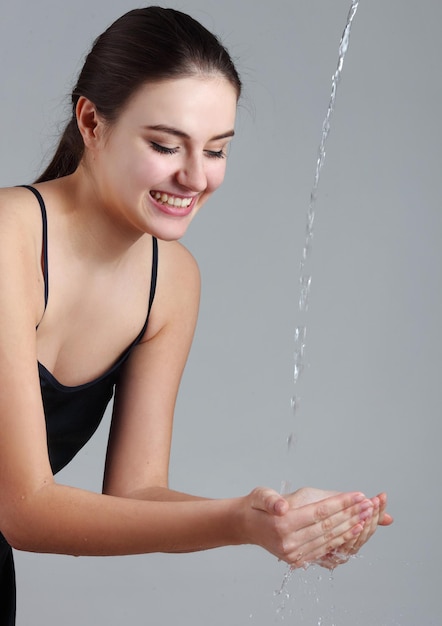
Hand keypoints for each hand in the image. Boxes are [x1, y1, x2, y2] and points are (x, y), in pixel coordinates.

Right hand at [240, 487, 372, 567]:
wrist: (247, 526)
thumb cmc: (257, 505)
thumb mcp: (260, 495)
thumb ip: (271, 499)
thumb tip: (281, 507)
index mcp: (282, 524)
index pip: (319, 513)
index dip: (341, 504)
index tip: (358, 496)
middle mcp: (289, 542)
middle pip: (327, 527)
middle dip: (351, 514)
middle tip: (369, 504)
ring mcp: (294, 554)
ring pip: (329, 539)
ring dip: (351, 527)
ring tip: (367, 515)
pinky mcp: (298, 560)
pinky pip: (325, 548)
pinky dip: (341, 539)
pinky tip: (355, 530)